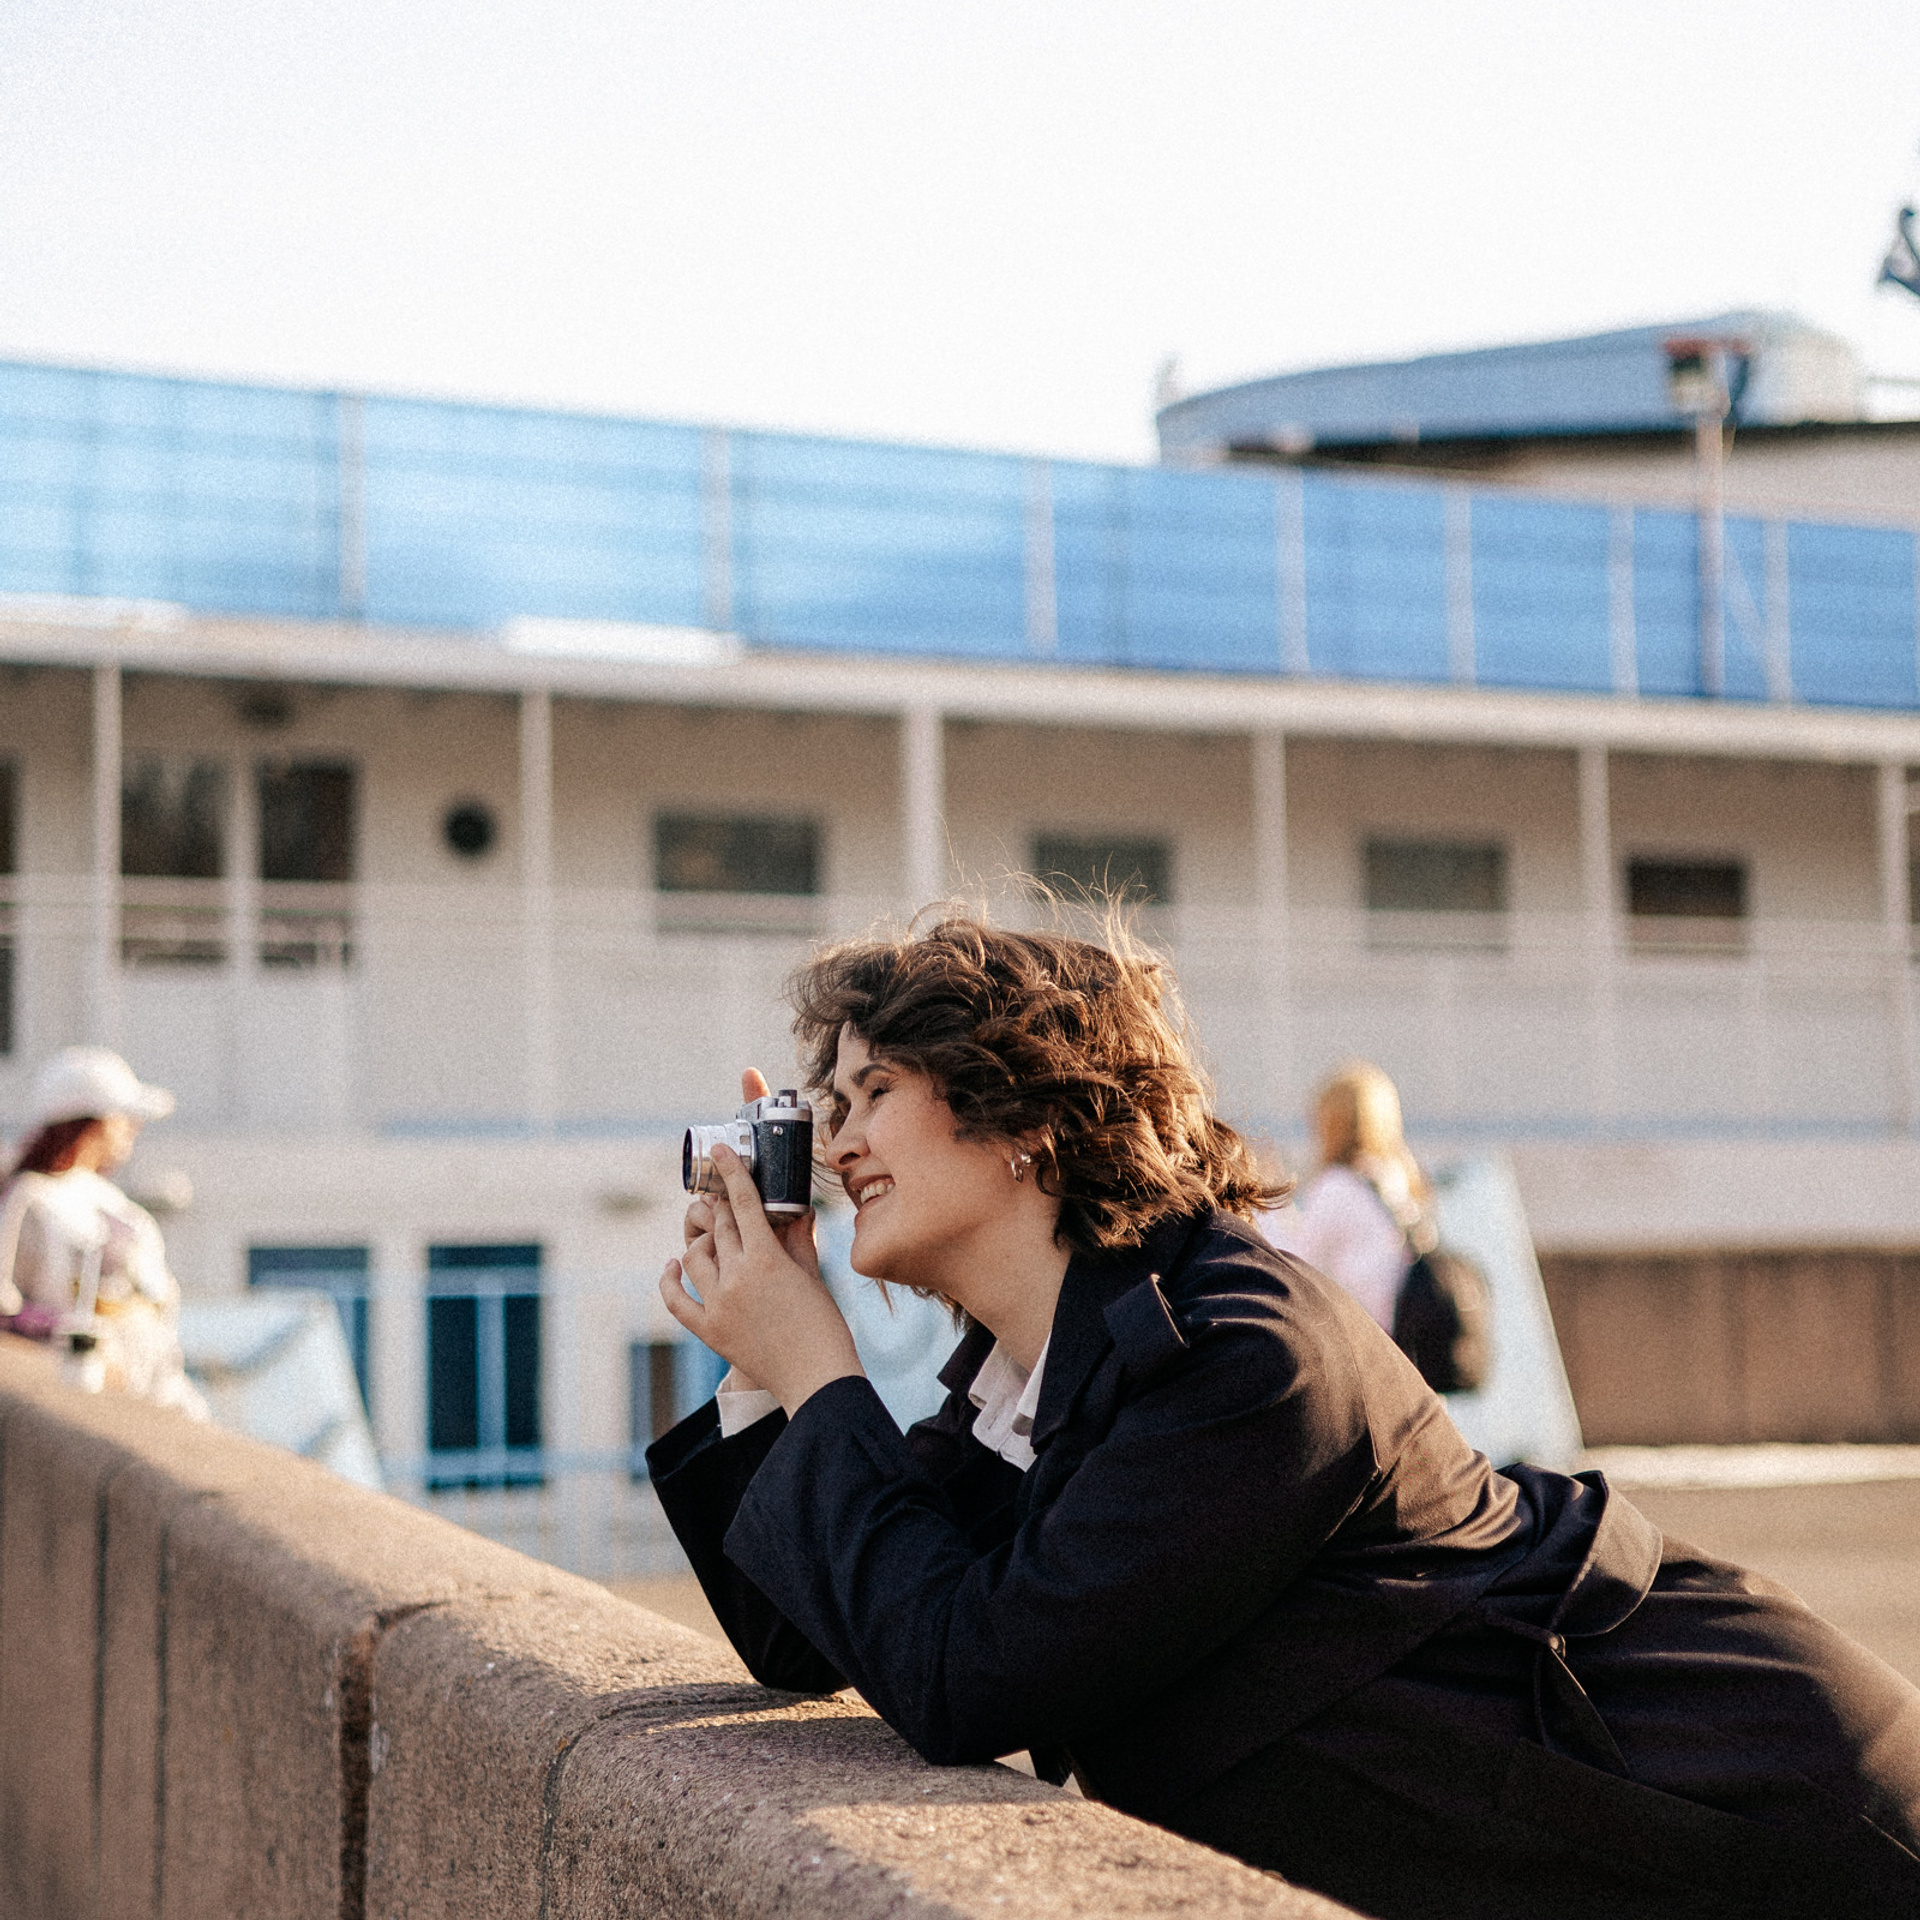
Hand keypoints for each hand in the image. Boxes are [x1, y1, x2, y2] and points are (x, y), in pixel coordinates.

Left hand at [662, 1071, 862, 1416]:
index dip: (731, 1174)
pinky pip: (675, 1299)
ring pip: (695, 1256)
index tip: (721, 1152)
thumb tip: (797, 1211)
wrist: (816, 1378)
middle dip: (718, 1207)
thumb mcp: (814, 1276)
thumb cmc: (824, 1327)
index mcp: (768, 1258)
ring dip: (700, 1240)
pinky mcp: (708, 1330)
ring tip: (709, 1234)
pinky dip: (669, 1279)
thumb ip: (799, 1241)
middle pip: (719, 1227)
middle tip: (720, 1198)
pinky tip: (672, 1264)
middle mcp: (737, 1277)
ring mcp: (718, 1304)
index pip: (744, 1204)